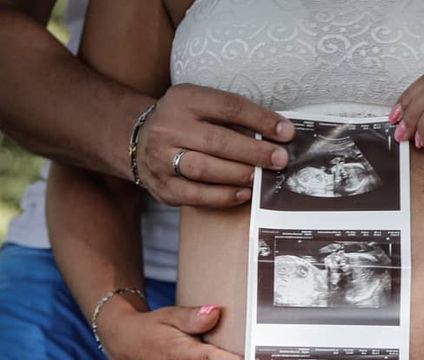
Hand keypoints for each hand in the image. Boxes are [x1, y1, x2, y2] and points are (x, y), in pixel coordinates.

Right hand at [137, 84, 294, 206]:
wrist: (137, 139)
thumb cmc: (184, 122)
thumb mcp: (201, 105)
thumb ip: (232, 117)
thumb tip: (276, 135)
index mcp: (184, 100)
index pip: (228, 107)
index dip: (260, 119)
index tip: (286, 132)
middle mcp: (169, 127)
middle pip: (217, 141)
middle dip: (254, 152)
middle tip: (279, 160)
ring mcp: (161, 158)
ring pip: (204, 169)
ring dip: (238, 175)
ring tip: (261, 178)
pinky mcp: (163, 186)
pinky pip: (196, 195)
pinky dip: (223, 196)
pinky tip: (243, 194)